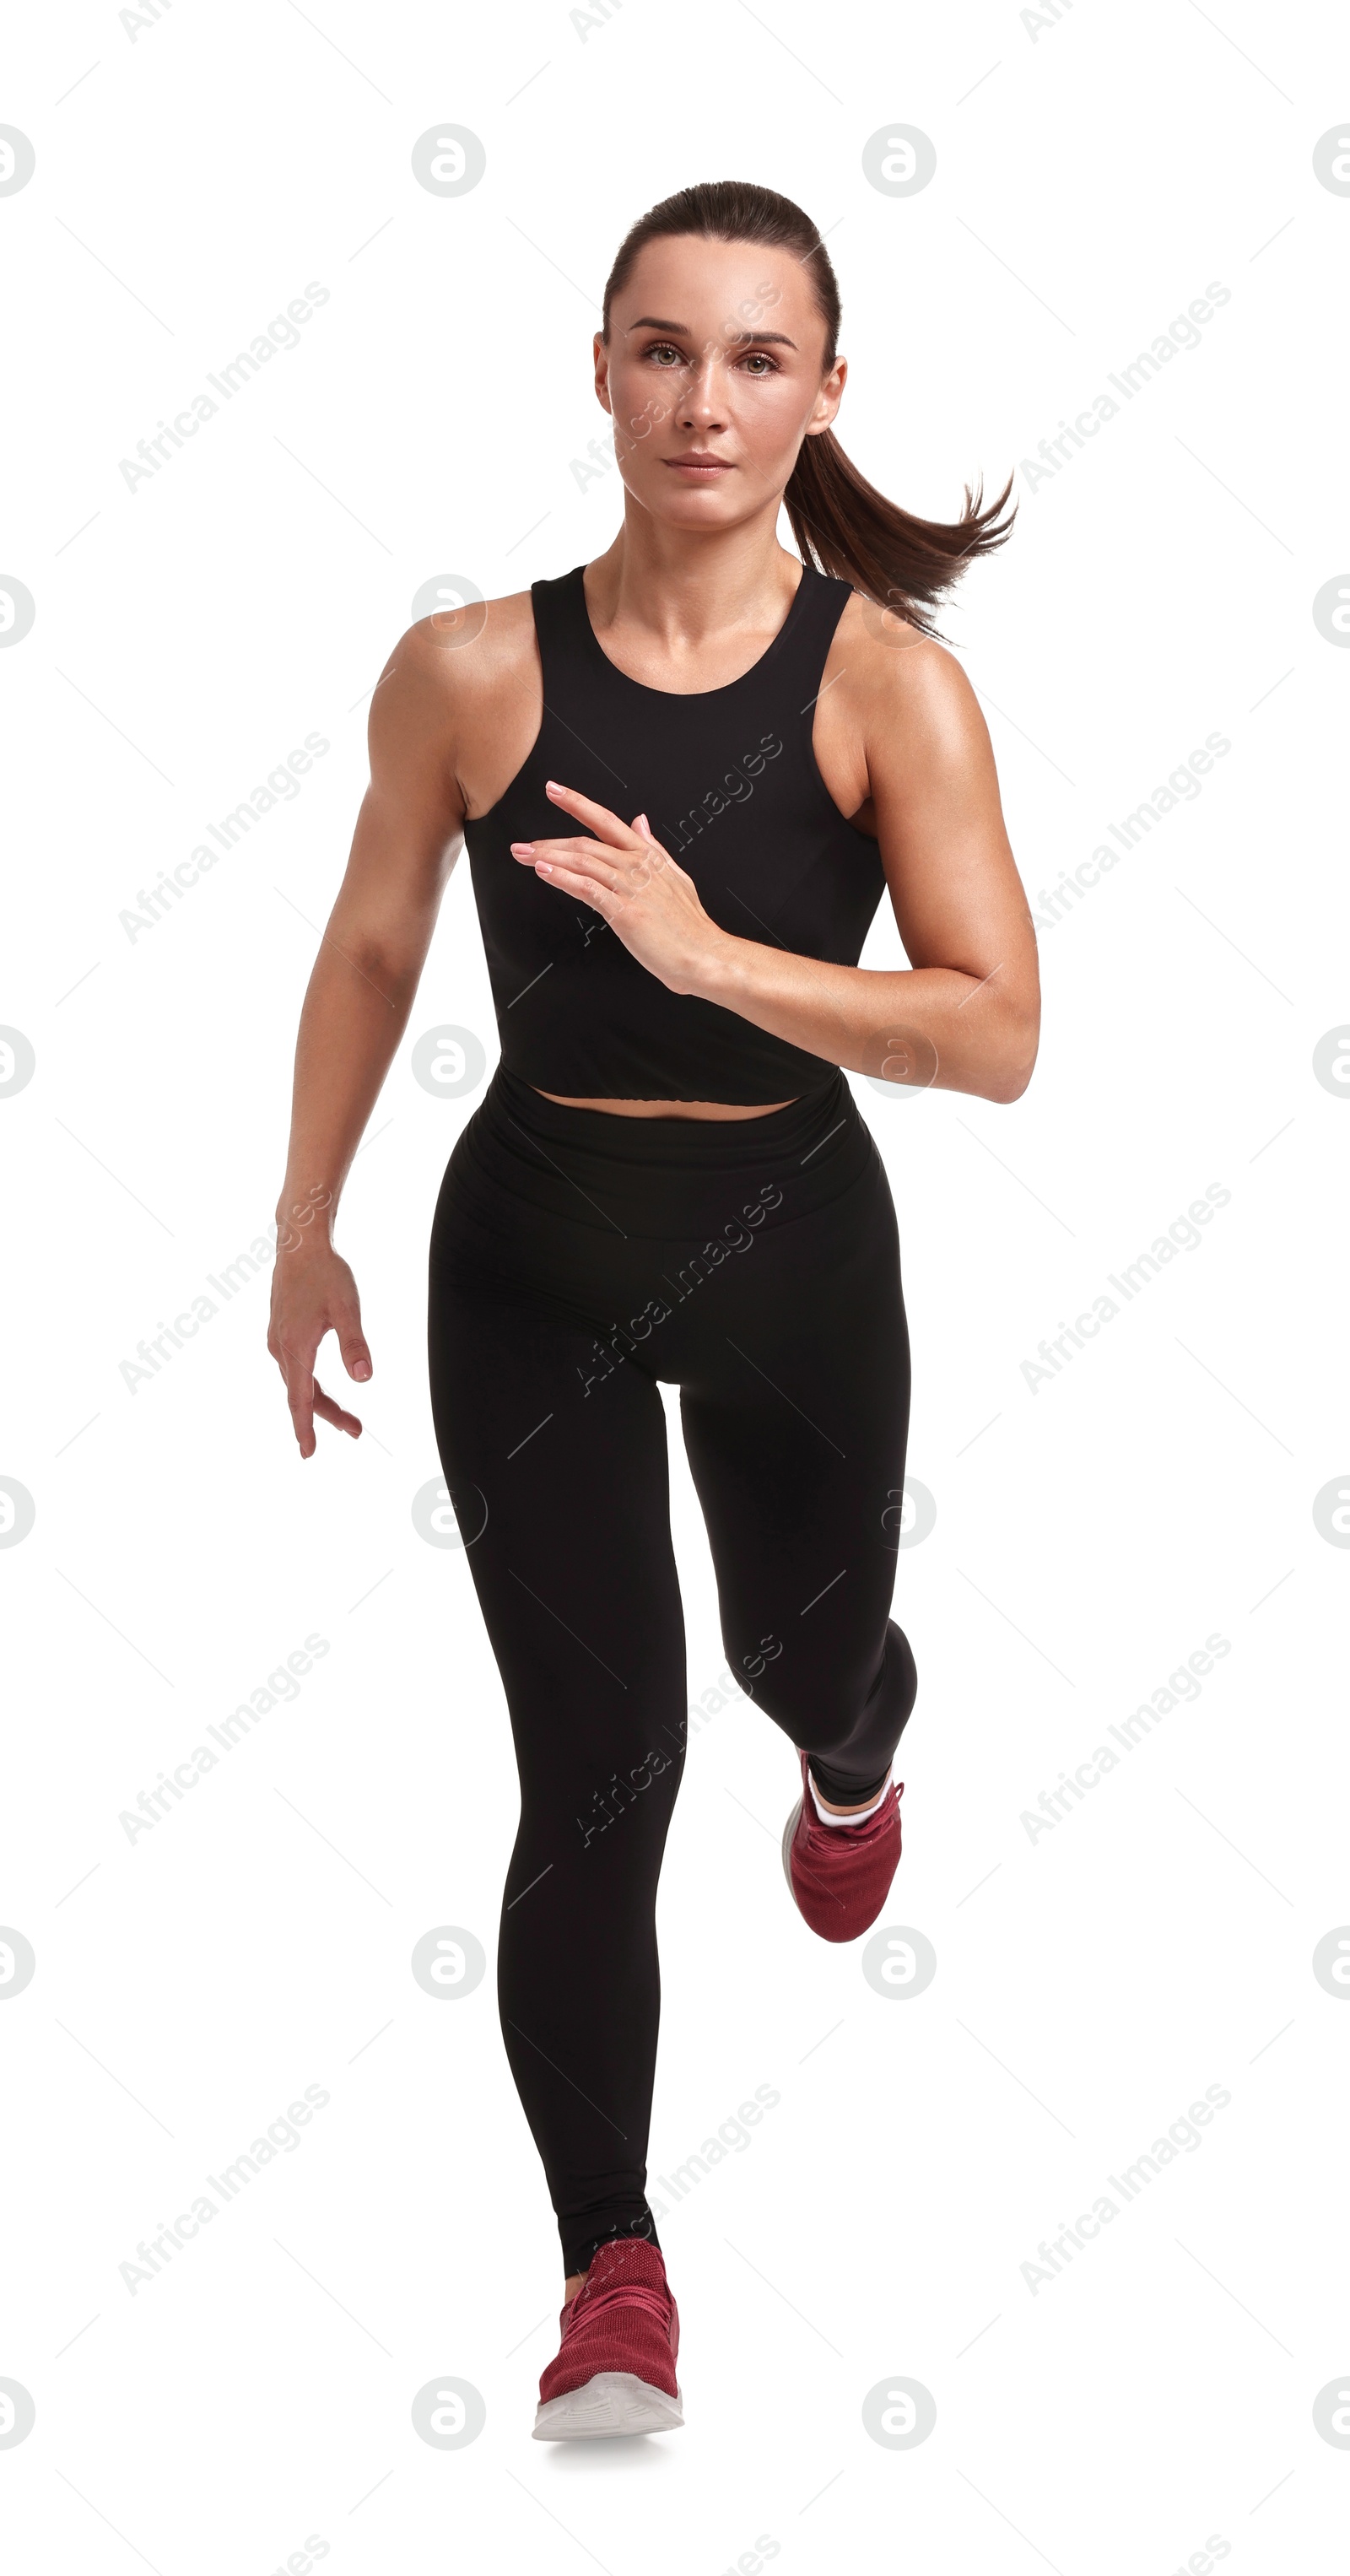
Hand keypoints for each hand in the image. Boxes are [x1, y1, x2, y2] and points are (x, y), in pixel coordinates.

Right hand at [268, 1239, 371, 1458]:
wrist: (299, 1245)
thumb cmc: (325, 1273)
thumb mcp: (347, 1308)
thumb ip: (355, 1343)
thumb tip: (364, 1377)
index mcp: (296, 1347)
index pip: (301, 1399)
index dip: (306, 1428)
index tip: (308, 1454)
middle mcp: (281, 1348)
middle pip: (302, 1395)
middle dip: (328, 1416)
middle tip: (357, 1431)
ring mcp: (277, 1340)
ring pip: (298, 1382)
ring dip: (319, 1402)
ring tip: (347, 1418)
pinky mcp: (280, 1332)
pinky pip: (293, 1369)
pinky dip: (308, 1385)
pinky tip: (319, 1388)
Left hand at [510, 781, 731, 994]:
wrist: (705, 956)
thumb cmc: (690, 927)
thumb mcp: (676, 877)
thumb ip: (654, 848)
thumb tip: (641, 821)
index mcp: (648, 857)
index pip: (607, 821)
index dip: (578, 803)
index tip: (555, 790)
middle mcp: (638, 867)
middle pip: (586, 843)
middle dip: (550, 841)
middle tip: (522, 844)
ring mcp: (631, 888)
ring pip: (583, 862)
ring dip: (548, 857)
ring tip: (523, 855)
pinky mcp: (624, 911)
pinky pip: (587, 888)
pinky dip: (562, 878)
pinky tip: (543, 872)